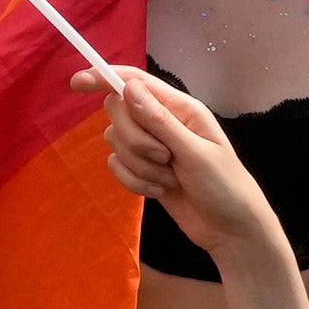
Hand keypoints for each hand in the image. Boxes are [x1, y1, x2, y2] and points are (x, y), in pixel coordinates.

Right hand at [84, 64, 291, 272]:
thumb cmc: (225, 187)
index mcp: (181, 109)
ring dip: (139, 165)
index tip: (78, 83)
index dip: (105, 77)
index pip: (135, 82)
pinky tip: (160, 191)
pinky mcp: (143, 170)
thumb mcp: (195, 154)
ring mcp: (152, 147)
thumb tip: (128, 88)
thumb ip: (160, 121)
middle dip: (134, 139)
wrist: (231, 231)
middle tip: (164, 158)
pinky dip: (134, 181)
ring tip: (169, 178)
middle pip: (119, 112)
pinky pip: (117, 165)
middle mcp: (163, 122)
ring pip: (116, 141)